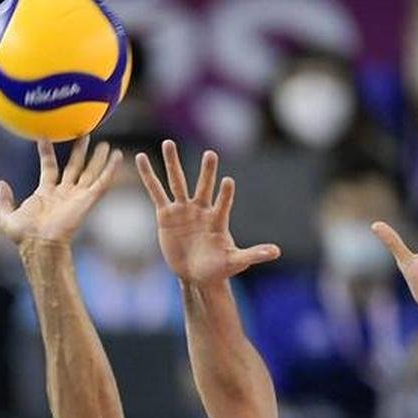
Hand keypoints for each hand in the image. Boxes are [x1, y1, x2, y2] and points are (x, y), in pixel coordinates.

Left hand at [0, 136, 121, 246]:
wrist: (40, 244)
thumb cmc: (24, 236)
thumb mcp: (7, 217)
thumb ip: (4, 200)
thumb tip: (1, 183)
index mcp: (46, 194)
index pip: (50, 167)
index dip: (47, 153)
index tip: (44, 137)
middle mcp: (64, 193)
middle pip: (75, 167)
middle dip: (79, 151)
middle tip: (84, 134)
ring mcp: (77, 197)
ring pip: (90, 172)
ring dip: (98, 158)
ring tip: (106, 144)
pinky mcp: (87, 200)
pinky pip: (102, 182)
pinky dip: (111, 170)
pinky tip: (118, 157)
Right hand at [135, 140, 278, 284]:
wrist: (196, 274)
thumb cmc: (218, 267)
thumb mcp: (235, 262)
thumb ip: (253, 254)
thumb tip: (276, 252)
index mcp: (217, 220)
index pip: (223, 203)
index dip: (225, 194)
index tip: (228, 181)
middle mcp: (201, 210)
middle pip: (203, 187)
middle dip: (207, 172)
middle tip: (211, 154)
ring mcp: (183, 210)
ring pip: (177, 182)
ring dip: (172, 163)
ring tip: (168, 143)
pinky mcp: (166, 214)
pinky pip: (156, 192)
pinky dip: (149, 176)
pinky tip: (141, 158)